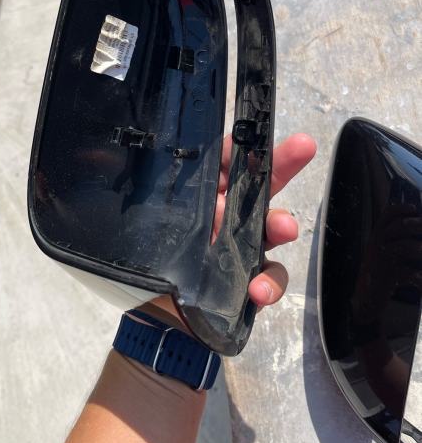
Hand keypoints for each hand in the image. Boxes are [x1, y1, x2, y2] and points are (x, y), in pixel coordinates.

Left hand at [150, 133, 316, 319]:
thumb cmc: (153, 256)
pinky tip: (259, 290)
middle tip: (303, 148)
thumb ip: (155, 188)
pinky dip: (269, 284)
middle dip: (284, 164)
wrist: (156, 311)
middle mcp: (228, 215)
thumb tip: (139, 151)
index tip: (263, 131)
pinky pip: (270, 278)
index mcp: (205, 194)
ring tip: (283, 227)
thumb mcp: (153, 214)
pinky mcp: (249, 281)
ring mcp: (242, 247)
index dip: (248, 145)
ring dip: (282, 223)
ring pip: (272, 229)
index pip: (229, 161)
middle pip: (262, 185)